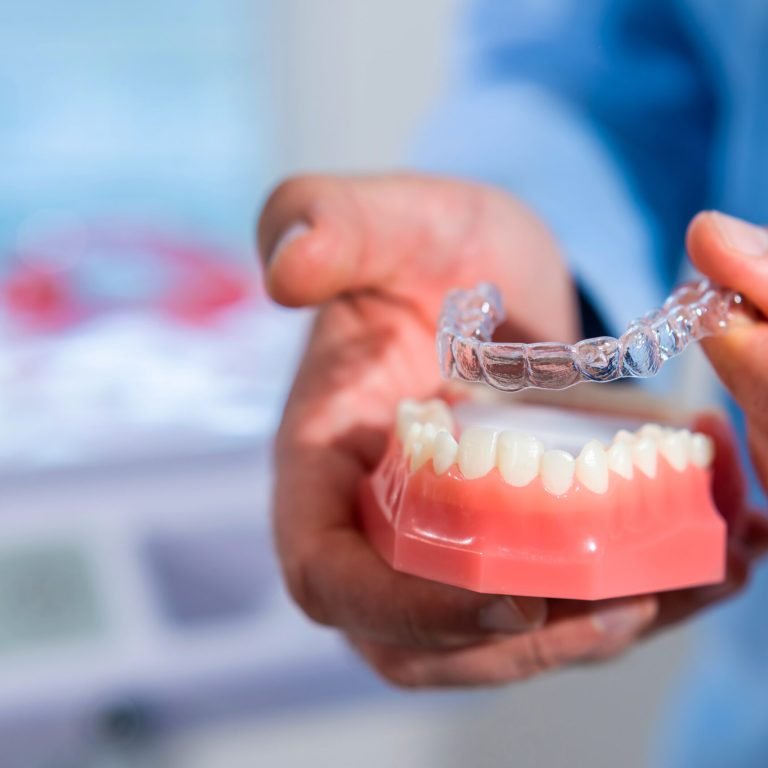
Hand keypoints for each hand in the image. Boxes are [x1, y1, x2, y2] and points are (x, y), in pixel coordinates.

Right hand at [257, 175, 763, 686]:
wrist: (485, 272)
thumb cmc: (423, 247)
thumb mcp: (384, 220)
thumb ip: (321, 224)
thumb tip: (288, 271)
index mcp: (321, 465)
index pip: (328, 575)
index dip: (403, 611)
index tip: (508, 598)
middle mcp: (372, 521)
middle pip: (416, 639)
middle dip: (514, 644)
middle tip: (621, 605)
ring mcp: (438, 541)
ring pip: (490, 638)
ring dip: (582, 635)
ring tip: (678, 586)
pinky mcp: (499, 541)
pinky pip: (547, 604)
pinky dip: (623, 605)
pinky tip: (704, 568)